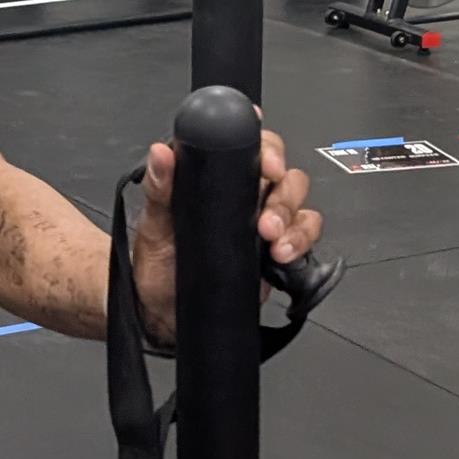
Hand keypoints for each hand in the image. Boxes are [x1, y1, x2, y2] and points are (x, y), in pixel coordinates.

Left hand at [131, 128, 321, 349]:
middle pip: (285, 175)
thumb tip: (161, 153)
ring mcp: (263, 221)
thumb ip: (159, 186)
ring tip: (274, 242)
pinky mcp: (276, 249)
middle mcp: (246, 194)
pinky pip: (304, 235)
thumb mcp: (154, 221)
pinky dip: (302, 242)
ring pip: (298, 205)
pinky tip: (283, 256)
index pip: (252, 146)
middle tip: (266, 221)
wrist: (165, 312)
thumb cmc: (157, 261)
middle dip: (283, 196)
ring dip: (293, 222)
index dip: (268, 148)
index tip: (269, 165)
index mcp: (219, 176)